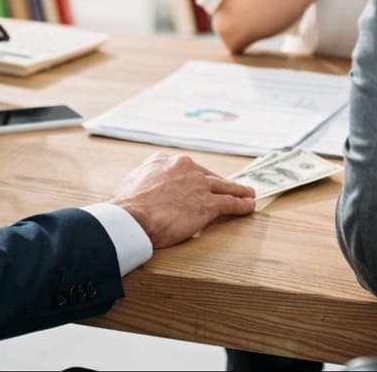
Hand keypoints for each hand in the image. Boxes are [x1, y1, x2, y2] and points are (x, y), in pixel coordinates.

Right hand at [109, 153, 254, 247]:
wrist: (132, 216)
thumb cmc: (127, 204)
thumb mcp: (134, 178)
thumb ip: (147, 176)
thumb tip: (150, 183)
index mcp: (166, 160)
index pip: (188, 168)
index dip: (197, 178)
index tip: (201, 183)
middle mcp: (186, 167)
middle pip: (209, 175)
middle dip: (219, 183)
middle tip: (230, 187)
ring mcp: (199, 185)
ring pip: (225, 186)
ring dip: (239, 190)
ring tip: (248, 194)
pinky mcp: (208, 204)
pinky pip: (230, 202)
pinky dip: (242, 204)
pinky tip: (248, 206)